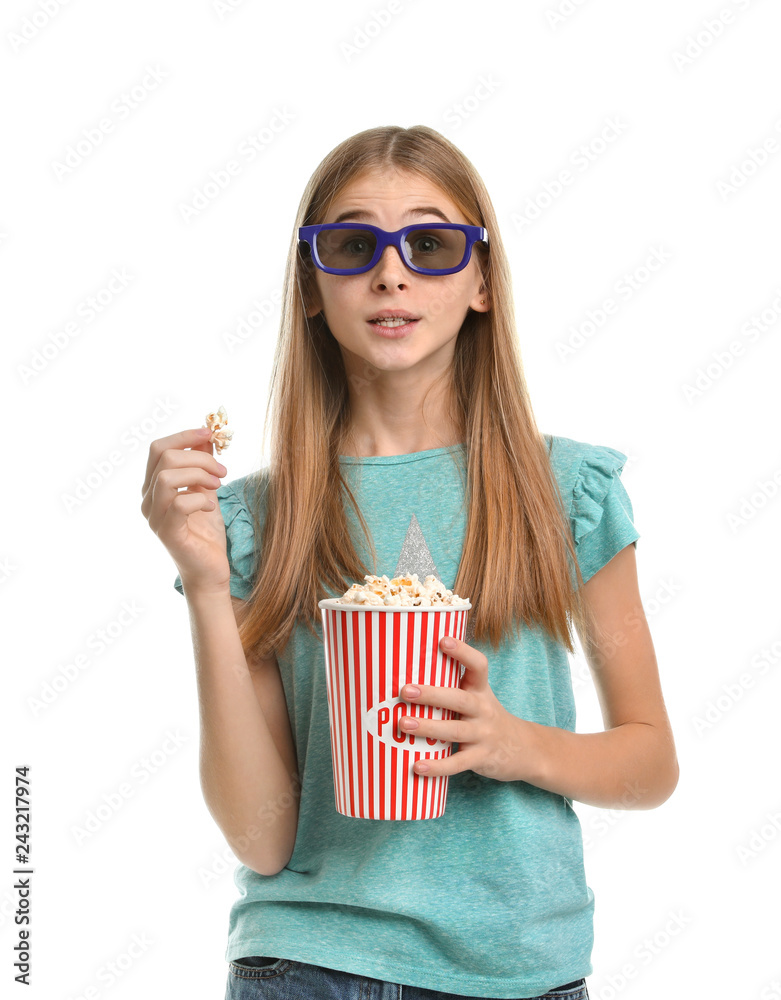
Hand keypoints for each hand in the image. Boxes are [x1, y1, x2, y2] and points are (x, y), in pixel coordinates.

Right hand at [140, 427, 230, 593]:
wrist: (210, 569)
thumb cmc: (206, 531)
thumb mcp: (207, 490)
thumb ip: (202, 464)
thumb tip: (207, 435)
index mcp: (153, 486)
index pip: (158, 448)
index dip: (184, 435)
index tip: (210, 433)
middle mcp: (148, 500)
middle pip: (164, 457)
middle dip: (199, 457)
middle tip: (222, 471)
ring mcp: (154, 517)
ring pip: (167, 476)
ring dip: (198, 474)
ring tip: (217, 485)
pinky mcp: (167, 533)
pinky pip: (179, 504)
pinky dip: (200, 499)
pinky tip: (211, 506)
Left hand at [399, 636, 536, 781]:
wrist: (524, 749)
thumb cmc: (487, 718)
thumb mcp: (478, 697)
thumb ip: (453, 686)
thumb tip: (408, 670)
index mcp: (480, 690)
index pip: (478, 666)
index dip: (462, 652)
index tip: (442, 640)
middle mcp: (483, 709)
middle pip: (459, 699)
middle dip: (432, 695)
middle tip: (405, 691)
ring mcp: (483, 735)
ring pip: (454, 731)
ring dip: (428, 727)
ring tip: (403, 723)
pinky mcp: (481, 758)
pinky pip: (457, 763)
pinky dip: (437, 766)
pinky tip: (418, 766)